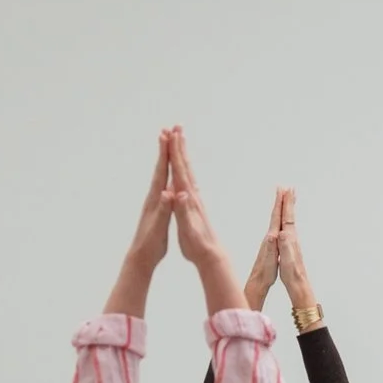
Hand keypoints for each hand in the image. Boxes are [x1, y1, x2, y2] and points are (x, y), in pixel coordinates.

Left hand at [129, 138, 175, 276]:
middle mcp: (154, 196)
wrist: (140, 257)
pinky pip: (164, 184)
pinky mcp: (157, 207)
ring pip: (161, 174)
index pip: (161, 172)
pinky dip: (168, 174)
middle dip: (165, 149)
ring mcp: (155, 201)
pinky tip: (170, 173)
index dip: (165, 154)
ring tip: (168, 144)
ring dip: (165, 159)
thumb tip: (166, 193)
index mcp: (156, 199)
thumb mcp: (159, 227)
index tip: (168, 136)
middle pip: (160, 168)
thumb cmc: (151, 244)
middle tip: (168, 130)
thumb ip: (164, 209)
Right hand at [160, 124, 223, 276]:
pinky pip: (188, 181)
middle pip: (185, 165)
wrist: (211, 255)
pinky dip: (184, 170)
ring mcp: (195, 199)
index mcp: (188, 198)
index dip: (174, 152)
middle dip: (179, 146)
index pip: (180, 170)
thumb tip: (182, 194)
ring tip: (178, 141)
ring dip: (182, 155)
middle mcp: (192, 195)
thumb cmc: (197, 244)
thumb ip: (185, 211)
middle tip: (175, 127)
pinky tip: (183, 168)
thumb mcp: (189, 229)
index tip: (170, 134)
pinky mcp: (194, 205)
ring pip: (187, 171)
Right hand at [274, 189, 313, 311]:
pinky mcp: (290, 245)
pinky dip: (287, 219)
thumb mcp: (286, 259)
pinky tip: (287, 220)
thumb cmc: (291, 272)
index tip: (286, 190)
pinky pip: (288, 227)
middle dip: (288, 201)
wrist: (298, 283)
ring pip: (289, 220)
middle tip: (289, 187)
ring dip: (288, 208)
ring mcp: (291, 241)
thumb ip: (285, 246)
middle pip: (289, 215)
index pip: (287, 217)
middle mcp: (291, 237)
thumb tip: (283, 233)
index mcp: (289, 238)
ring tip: (289, 199)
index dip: (286, 203)